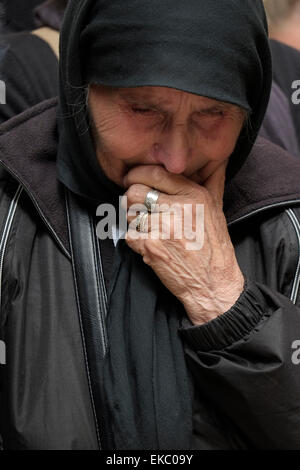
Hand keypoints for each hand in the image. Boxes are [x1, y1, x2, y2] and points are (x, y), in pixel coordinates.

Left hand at [123, 163, 244, 324]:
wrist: (213, 284)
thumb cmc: (214, 248)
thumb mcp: (217, 209)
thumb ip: (213, 181)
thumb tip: (218, 160)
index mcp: (194, 195)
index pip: (155, 173)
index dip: (137, 175)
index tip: (133, 179)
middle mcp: (178, 208)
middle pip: (134, 191)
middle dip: (132, 200)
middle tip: (139, 208)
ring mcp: (162, 227)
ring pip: (128, 213)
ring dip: (134, 221)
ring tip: (149, 229)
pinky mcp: (150, 246)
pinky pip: (128, 235)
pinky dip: (135, 241)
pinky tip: (150, 245)